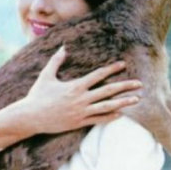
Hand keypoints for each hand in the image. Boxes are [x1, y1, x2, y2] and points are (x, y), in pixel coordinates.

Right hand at [0, 46, 142, 148]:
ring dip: (123, 102)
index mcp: (75, 86)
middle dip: (125, 86)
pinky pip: (99, 120)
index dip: (112, 69)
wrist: (30, 117)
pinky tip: (121, 114)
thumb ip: (56, 61)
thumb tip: (63, 47)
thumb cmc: (37, 95)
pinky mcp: (79, 123)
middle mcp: (81, 99)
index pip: (98, 75)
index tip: (123, 64)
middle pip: (108, 91)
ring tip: (136, 99)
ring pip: (107, 106)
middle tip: (140, 83)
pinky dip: (111, 117)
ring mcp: (81, 112)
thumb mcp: (46, 75)